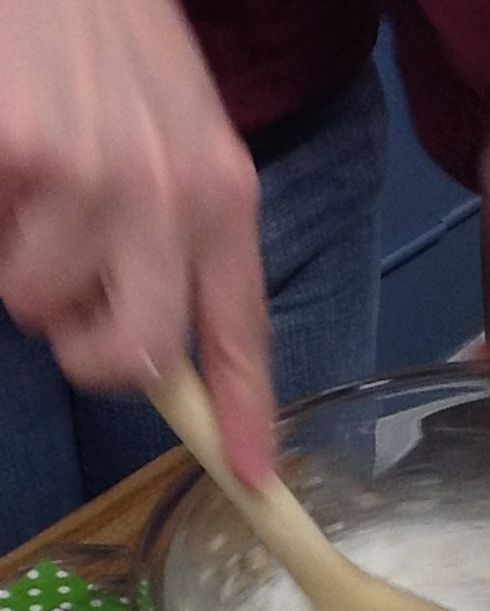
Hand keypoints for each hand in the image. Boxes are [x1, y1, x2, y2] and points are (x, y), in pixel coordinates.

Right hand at [0, 0, 274, 482]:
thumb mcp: (178, 132)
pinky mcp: (27, 157)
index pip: (242, 330)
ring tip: (33, 189)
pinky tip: (9, 159)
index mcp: (222, 194)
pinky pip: (1, 260)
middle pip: (141, 358)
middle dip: (93, 354)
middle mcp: (173, 196)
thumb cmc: (107, 40)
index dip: (246, 414)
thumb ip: (183, 235)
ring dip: (25, 268)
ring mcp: (97, 177)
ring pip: (44, 310)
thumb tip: (159, 344)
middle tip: (70, 301)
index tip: (253, 477)